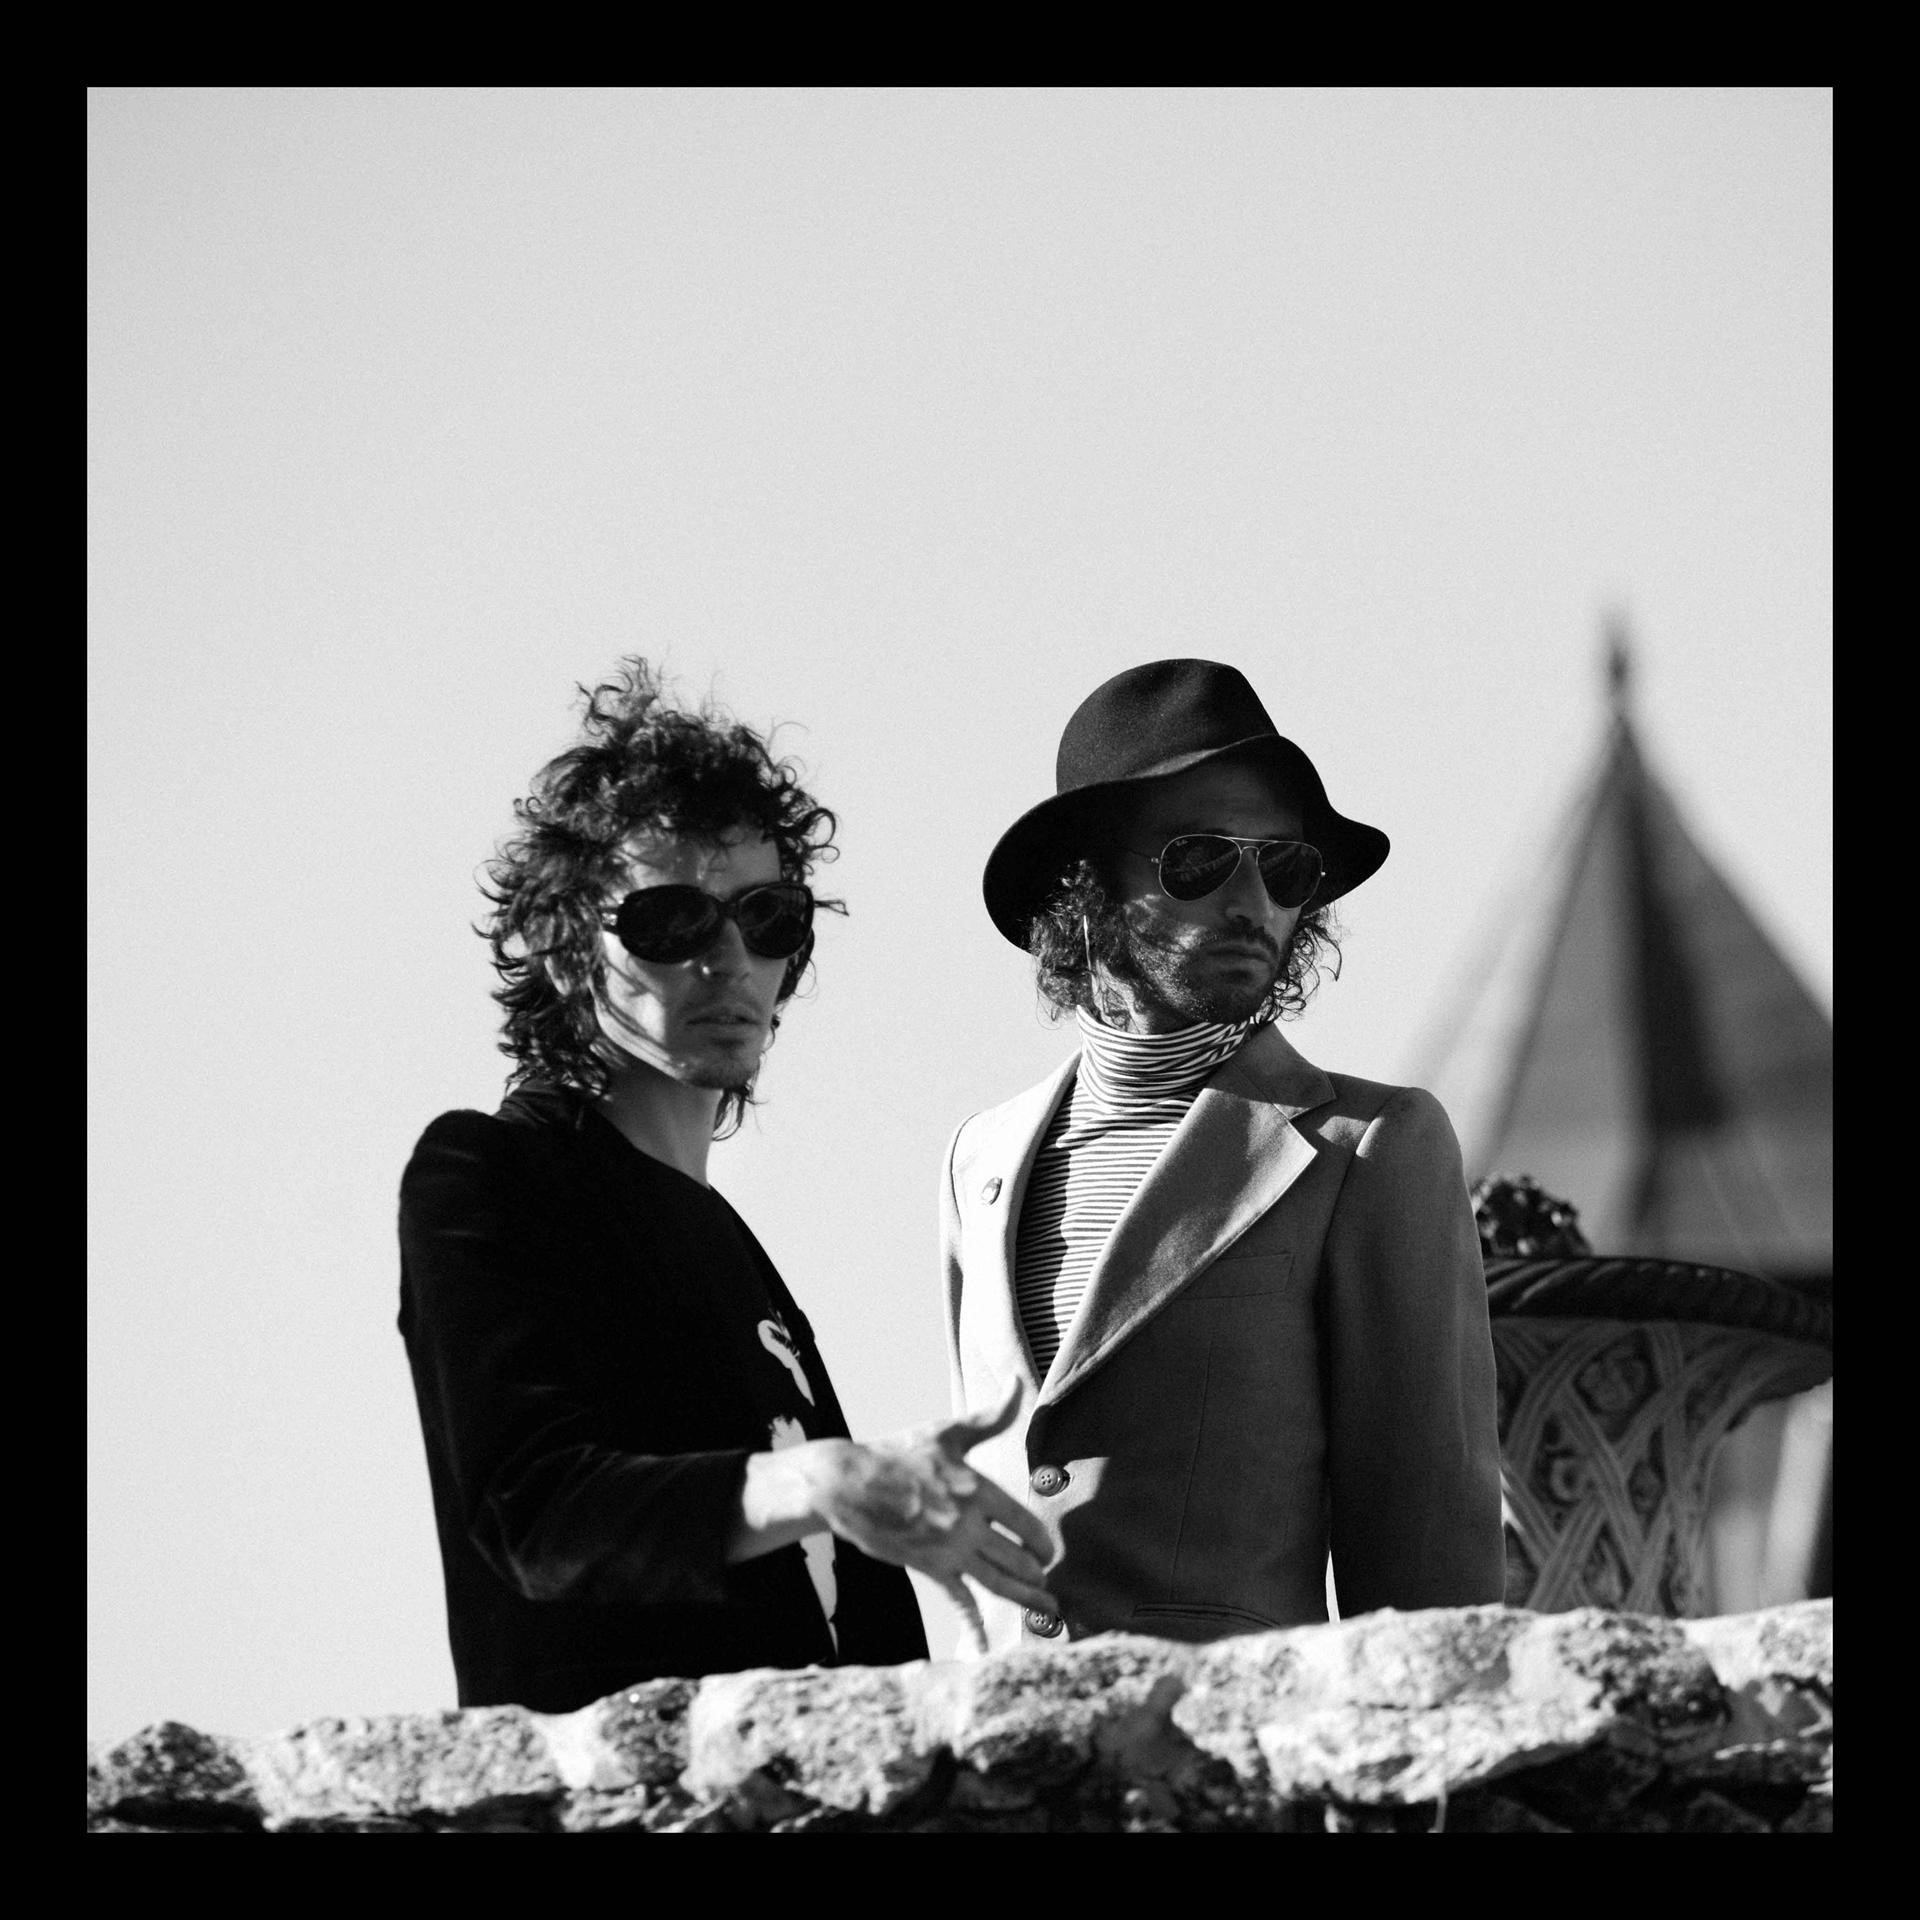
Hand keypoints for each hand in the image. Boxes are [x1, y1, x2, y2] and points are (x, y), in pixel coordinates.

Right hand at [799, 1382, 1057, 1654]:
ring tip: (1049, 1610)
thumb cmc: (899, 1453)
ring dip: (1026, 1598)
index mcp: (977, 1489)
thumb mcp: (947, 1431)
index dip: (1042, 1541)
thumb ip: (991, 1415)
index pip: (1023, 1523)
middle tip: (1048, 1583)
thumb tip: (1017, 1383)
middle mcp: (967, 1523)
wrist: (847, 1483)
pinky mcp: (928, 1567)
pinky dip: (974, 1627)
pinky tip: (986, 1648)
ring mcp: (947, 1549)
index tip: (1047, 1551)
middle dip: (1038, 1574)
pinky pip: (959, 1601)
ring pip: (998, 1582)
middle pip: (1017, 1558)